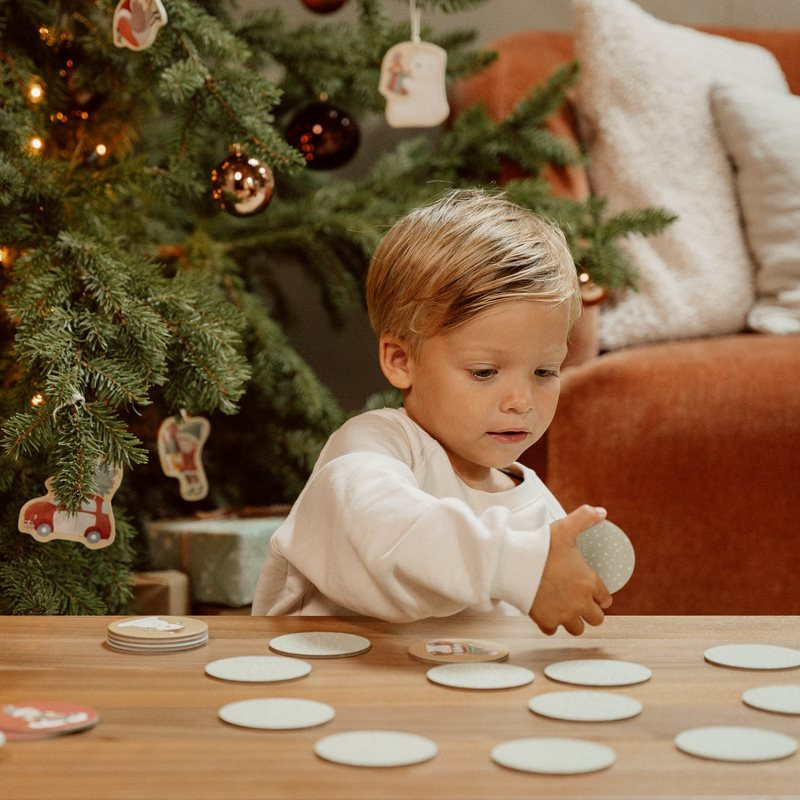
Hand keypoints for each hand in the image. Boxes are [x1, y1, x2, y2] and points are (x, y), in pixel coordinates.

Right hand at [529, 505, 612, 635]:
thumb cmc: (541, 546)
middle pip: (596, 618)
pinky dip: (550, 624)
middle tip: (579, 603)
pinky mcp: (546, 622)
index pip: (606, 599)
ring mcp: (564, 614)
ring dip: (573, 621)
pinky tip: (547, 614)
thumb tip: (603, 512)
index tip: (593, 593)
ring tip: (565, 611)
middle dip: (590, 612)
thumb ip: (585, 518)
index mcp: (590, 582)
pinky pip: (553, 630)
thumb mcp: (565, 528)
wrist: (514, 563)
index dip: (601, 596)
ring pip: (577, 628)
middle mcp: (580, 602)